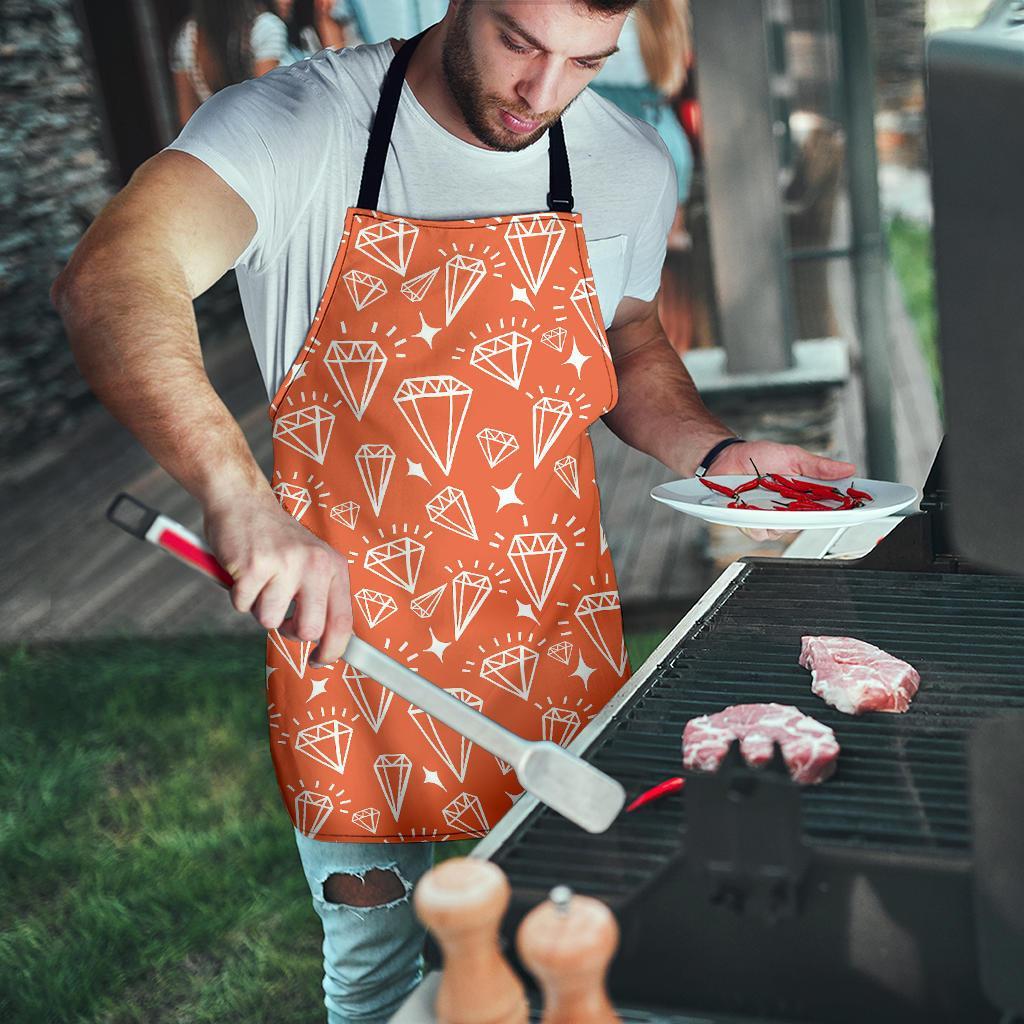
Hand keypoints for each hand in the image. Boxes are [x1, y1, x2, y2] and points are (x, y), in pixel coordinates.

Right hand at [203, 489, 351, 664]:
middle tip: (279, 613)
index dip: (332, 651)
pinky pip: (242, 606)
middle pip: (308, 630)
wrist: (242, 500)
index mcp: (334, 566)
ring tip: (260, 580)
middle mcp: (315, 565)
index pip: (343, 622)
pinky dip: (238, 595)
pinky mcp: (254, 566)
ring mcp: (285, 564)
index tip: (318, 661)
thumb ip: (320, 596)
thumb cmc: (275, 539)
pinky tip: (243, 571)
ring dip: (259, 607)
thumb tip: (326, 642)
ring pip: (269, 621)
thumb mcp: (311, 561)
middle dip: (289, 631)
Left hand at [708, 440, 856, 542]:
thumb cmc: (759, 457)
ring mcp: (771, 519)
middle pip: (809, 523)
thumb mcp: (793, 456)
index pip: (829, 508)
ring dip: (781, 517)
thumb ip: (819, 466)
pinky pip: (761, 532)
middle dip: (812, 515)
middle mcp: (790, 510)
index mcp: (804, 495)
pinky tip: (754, 508)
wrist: (727, 457)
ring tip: (772, 499)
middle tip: (807, 502)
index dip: (844, 511)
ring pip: (785, 530)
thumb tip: (848, 468)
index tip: (859, 509)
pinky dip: (759, 522)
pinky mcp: (751, 524)